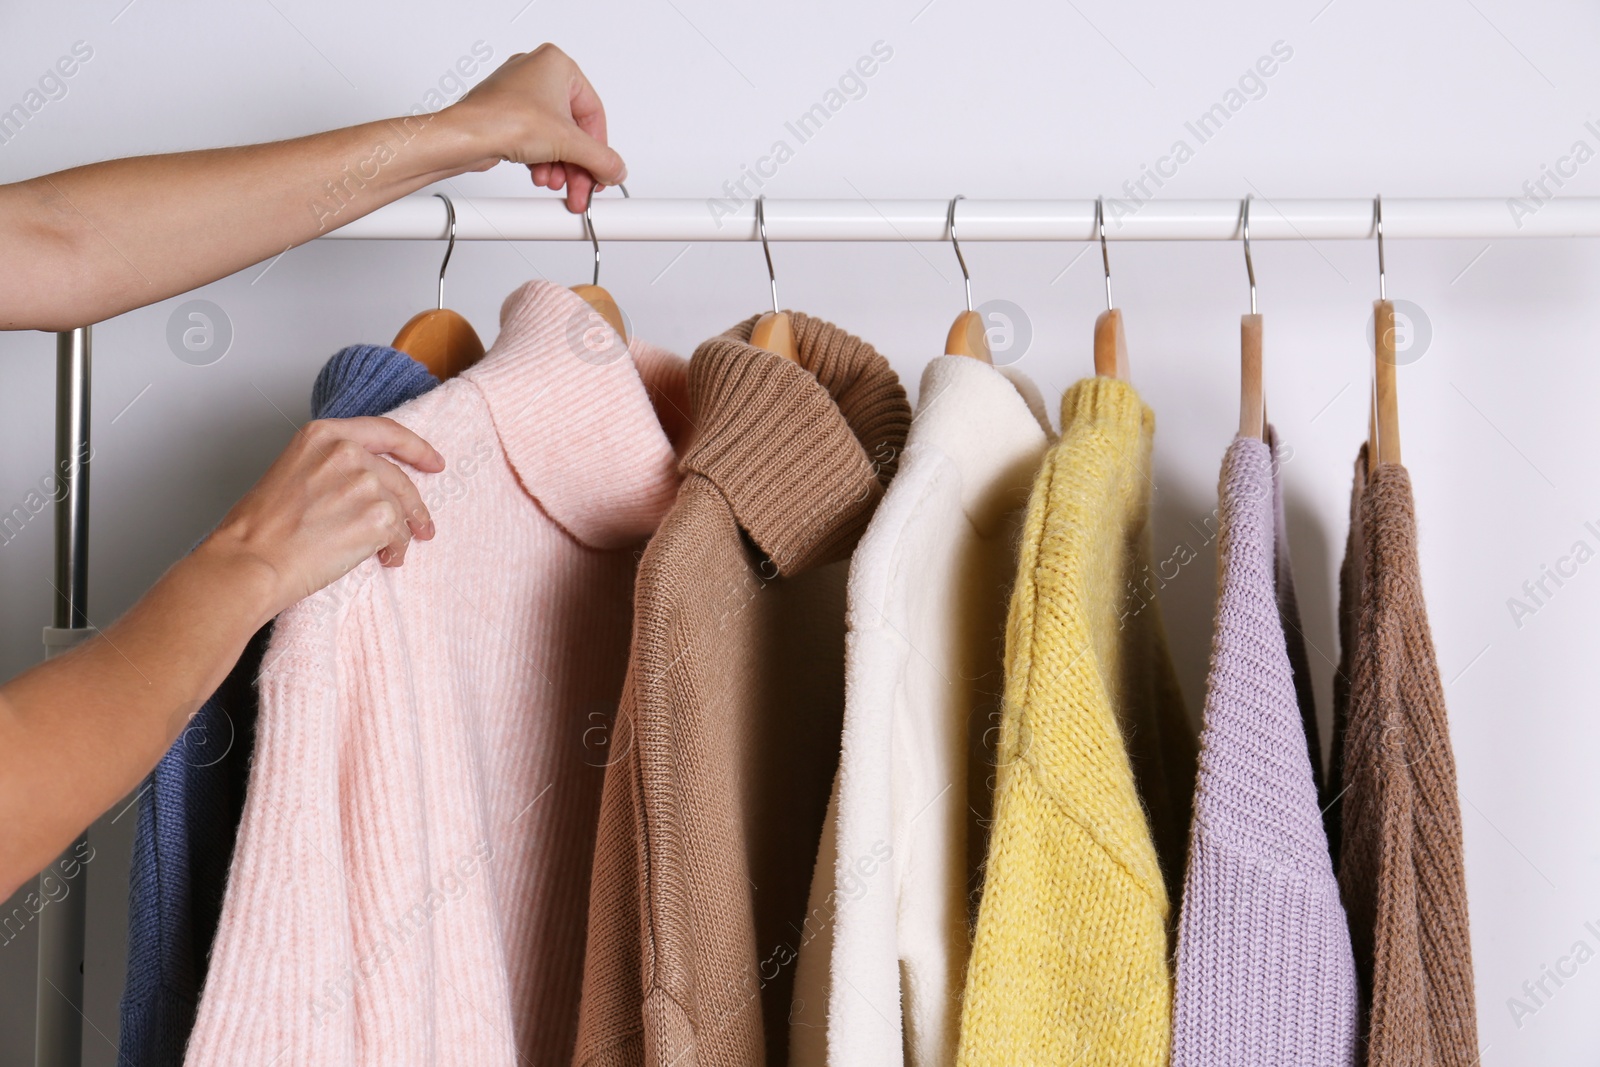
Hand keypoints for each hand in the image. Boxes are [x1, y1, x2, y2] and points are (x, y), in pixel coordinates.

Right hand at [198, 417, 445, 617]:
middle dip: (413, 505)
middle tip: (422, 526)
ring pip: (401, 508)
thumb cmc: (259, 527)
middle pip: (399, 477)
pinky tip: (385, 559)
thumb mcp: (292, 472)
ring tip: (390, 552)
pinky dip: (396, 550)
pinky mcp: (378, 516)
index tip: (434, 461)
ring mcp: (365, 483)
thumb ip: (331, 466)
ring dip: (401, 533)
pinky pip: (400, 534)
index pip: (385, 432)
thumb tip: (366, 484)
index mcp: (324, 435)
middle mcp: (347, 452)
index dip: (416, 448)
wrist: (251, 561)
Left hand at [448, 43, 625, 212]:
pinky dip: (542, 159)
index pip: (594, 113)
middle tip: (583, 187)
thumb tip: (616, 169)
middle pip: (573, 129)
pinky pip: (536, 139)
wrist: (464, 137)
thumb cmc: (504, 119)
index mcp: (557, 65)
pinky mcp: (507, 114)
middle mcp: (538, 74)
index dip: (599, 148)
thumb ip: (601, 159)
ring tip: (557, 182)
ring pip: (554, 137)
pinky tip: (541, 174)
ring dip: (560, 165)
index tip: (602, 171)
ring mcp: (520, 94)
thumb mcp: (568, 143)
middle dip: (577, 163)